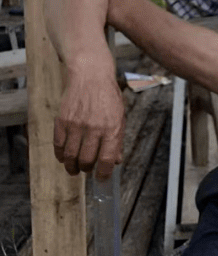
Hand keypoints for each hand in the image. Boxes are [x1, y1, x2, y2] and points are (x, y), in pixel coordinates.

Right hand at [53, 66, 125, 180]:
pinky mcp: (62, 121)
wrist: (91, 76)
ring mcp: (76, 125)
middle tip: (87, 170)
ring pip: (70, 156)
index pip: (106, 159)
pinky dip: (61, 155)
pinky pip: (59, 145)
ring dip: (72, 167)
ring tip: (74, 169)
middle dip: (87, 169)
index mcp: (112, 128)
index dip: (103, 174)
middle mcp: (94, 128)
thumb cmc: (108, 97)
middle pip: (86, 160)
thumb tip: (115, 161)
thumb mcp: (120, 117)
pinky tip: (64, 158)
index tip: (101, 178)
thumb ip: (117, 140)